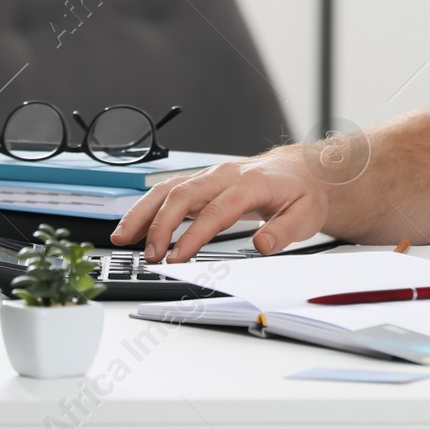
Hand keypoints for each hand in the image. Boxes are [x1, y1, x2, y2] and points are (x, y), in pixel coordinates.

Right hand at [110, 155, 327, 262]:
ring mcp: (211, 176)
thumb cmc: (302, 193)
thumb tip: (262, 245)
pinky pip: (168, 190)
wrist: (301, 170)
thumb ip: (285, 231)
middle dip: (160, 224)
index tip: (177, 257)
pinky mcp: (202, 182)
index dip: (193, 235)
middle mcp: (226, 175)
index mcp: (251, 183)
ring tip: (123, 238)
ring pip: (168, 188)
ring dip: (143, 212)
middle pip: (183, 194)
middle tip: (149, 255)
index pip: (216, 210)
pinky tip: (133, 227)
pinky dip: (147, 207)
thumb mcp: (306, 215)